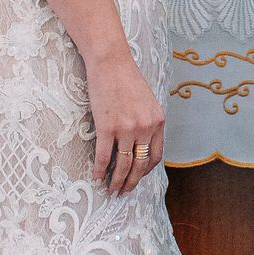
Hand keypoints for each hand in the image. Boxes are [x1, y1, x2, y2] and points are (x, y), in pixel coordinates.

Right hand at [83, 45, 164, 195]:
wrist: (110, 61)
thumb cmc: (126, 78)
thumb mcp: (147, 101)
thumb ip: (148, 121)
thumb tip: (142, 141)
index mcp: (157, 121)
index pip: (155, 156)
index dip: (145, 171)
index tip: (137, 177)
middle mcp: (145, 127)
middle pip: (139, 164)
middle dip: (131, 182)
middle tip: (123, 193)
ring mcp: (126, 128)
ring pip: (122, 164)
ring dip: (116, 181)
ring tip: (111, 190)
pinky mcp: (106, 126)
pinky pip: (104, 155)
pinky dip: (100, 169)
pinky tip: (96, 176)